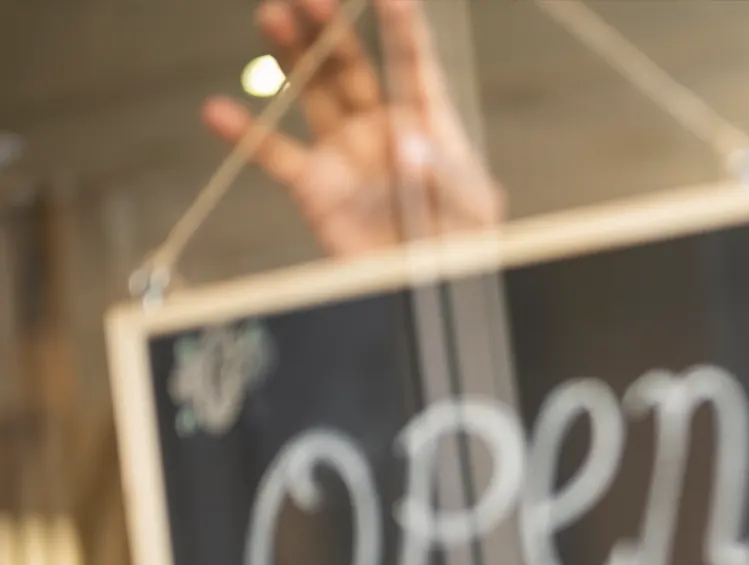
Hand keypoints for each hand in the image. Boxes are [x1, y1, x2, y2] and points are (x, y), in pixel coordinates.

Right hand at [201, 0, 504, 257]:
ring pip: (313, 92)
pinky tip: (219, 112)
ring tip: (272, 17)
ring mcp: (345, 154)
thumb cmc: (462, 248)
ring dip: (291, 56)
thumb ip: (444, 176)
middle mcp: (382, 128)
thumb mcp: (470, 210)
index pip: (412, 65)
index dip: (401, 28)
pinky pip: (277, 156)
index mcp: (428, 124)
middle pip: (353, 66)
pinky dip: (247, 136)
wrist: (430, 294)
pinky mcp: (316, 187)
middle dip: (331, 29)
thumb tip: (408, 143)